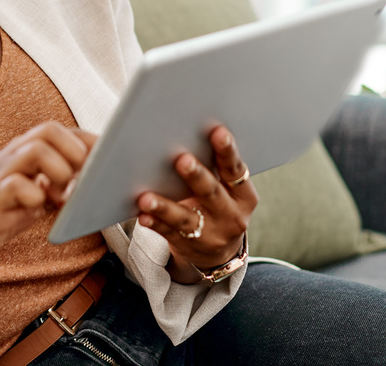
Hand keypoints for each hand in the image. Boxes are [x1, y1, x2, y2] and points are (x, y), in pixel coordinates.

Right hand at [0, 122, 96, 265]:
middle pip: (48, 130)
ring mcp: (0, 176)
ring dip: (58, 171)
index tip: (109, 158)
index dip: (88, 140)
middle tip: (83, 178)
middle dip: (74, 150)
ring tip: (62, 195)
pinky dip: (33, 196)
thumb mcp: (37, 192)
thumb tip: (98, 181)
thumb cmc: (4, 210)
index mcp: (26, 152)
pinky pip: (13, 187)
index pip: (61, 130)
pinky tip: (38, 208)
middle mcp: (13, 157)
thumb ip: (61, 183)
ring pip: (33, 150)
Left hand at [136, 125, 256, 279]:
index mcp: (243, 196)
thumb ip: (216, 168)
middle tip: (182, 159)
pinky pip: (168, 233)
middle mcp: (229, 216)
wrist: (220, 254)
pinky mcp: (187, 246)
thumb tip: (188, 133)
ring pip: (185, 218)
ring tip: (146, 197)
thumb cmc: (219, 205)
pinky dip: (155, 223)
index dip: (227, 151)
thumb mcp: (229, 191)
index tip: (218, 132)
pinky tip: (142, 215)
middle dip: (196, 176)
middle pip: (211, 193)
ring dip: (165, 207)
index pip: (235, 170)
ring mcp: (209, 234)